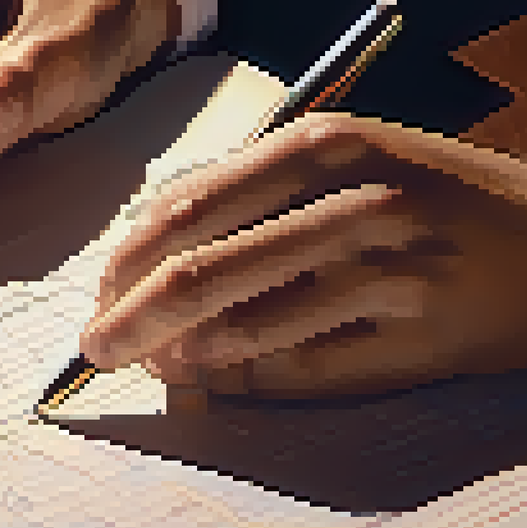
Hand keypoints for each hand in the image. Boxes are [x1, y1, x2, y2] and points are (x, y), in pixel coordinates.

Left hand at [81, 112, 526, 398]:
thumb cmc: (429, 199)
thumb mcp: (342, 165)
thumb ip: (246, 200)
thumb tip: (139, 264)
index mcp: (324, 146)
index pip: (184, 210)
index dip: (124, 263)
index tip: (98, 296)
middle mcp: (356, 202)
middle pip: (198, 274)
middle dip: (128, 322)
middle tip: (97, 350)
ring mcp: (391, 272)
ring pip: (242, 330)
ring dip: (179, 358)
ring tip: (155, 365)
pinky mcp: (419, 339)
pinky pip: (300, 373)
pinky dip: (244, 381)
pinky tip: (218, 380)